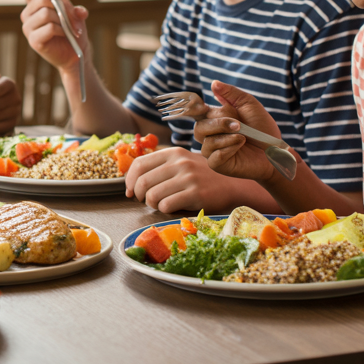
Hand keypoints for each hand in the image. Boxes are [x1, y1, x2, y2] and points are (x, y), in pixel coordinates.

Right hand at [19, 0, 89, 72]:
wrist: (75, 51)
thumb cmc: (72, 29)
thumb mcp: (73, 13)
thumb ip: (71, 6)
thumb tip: (78, 11)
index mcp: (34, 4)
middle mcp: (27, 14)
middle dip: (60, 5)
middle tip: (71, 16)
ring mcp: (28, 28)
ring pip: (45, 13)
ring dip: (62, 19)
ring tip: (68, 28)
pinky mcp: (33, 41)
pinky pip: (49, 28)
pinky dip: (61, 30)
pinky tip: (64, 34)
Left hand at [124, 147, 243, 212]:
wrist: (234, 184)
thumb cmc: (204, 176)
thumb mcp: (183, 162)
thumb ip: (161, 166)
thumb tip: (132, 180)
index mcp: (173, 152)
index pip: (139, 164)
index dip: (129, 180)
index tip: (130, 191)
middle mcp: (180, 162)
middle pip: (143, 181)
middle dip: (139, 195)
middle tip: (145, 201)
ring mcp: (188, 177)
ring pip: (152, 195)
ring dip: (152, 204)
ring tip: (161, 204)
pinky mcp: (196, 194)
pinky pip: (166, 205)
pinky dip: (164, 210)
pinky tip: (172, 207)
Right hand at [193, 80, 287, 182]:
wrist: (275, 150)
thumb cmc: (262, 128)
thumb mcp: (249, 105)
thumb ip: (231, 94)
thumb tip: (214, 83)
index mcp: (214, 119)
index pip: (196, 113)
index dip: (194, 109)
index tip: (201, 107)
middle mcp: (210, 135)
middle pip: (199, 127)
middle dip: (219, 123)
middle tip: (238, 124)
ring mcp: (212, 151)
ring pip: (206, 142)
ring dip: (227, 137)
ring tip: (243, 136)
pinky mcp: (218, 165)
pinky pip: (213, 157)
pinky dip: (227, 149)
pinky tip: (240, 146)